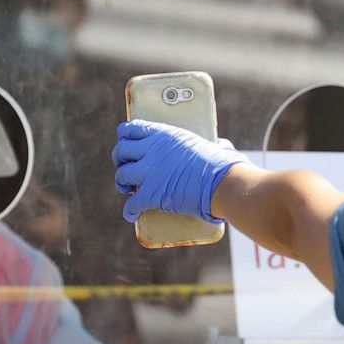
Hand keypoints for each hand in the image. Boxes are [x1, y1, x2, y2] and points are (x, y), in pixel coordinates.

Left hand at [112, 120, 249, 223]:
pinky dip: (129, 211)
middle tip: (125, 168)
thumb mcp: (212, 144)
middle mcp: (152, 149)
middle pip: (121, 150)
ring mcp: (150, 172)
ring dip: (121, 183)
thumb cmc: (223, 164)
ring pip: (122, 175)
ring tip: (127, 189)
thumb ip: (210, 143)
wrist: (223, 183)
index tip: (125, 142)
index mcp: (164, 134)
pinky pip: (131, 203)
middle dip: (119, 160)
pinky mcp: (151, 193)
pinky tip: (131, 216)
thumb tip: (222, 146)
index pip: (132, 128)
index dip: (124, 136)